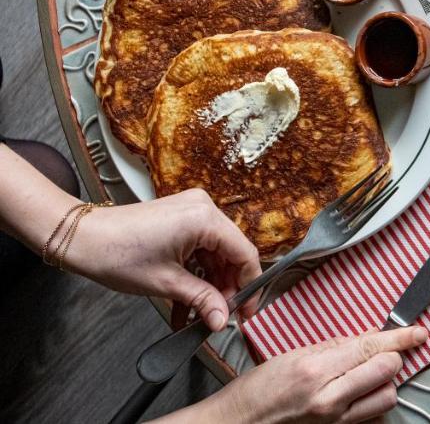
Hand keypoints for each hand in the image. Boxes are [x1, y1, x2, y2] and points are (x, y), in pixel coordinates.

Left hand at [65, 189, 259, 330]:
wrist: (82, 239)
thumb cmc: (116, 253)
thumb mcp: (166, 284)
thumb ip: (202, 300)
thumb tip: (222, 320)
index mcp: (204, 218)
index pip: (244, 253)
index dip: (249, 285)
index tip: (246, 311)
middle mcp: (203, 209)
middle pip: (231, 253)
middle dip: (226, 287)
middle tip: (220, 315)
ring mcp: (191, 212)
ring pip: (215, 254)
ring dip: (209, 284)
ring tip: (200, 313)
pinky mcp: (180, 219)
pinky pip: (199, 248)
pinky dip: (195, 273)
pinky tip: (187, 301)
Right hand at [166, 327, 426, 423]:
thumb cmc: (257, 390)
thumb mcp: (293, 355)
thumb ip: (335, 346)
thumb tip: (368, 336)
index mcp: (316, 370)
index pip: (372, 348)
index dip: (401, 337)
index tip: (418, 331)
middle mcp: (329, 398)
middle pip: (387, 371)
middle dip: (393, 356)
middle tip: (389, 349)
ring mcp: (334, 420)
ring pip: (386, 396)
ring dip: (386, 381)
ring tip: (370, 372)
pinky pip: (370, 415)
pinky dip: (374, 399)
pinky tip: (361, 390)